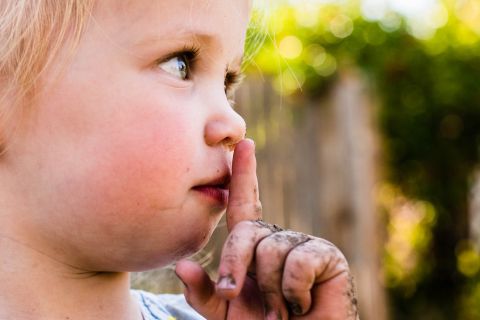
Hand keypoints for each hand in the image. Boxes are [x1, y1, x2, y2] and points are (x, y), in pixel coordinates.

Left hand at [175, 139, 358, 318]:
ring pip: (271, 249)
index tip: (244, 144)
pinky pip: (298, 260)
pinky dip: (294, 292)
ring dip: (270, 292)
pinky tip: (302, 304)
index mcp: (253, 247)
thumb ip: (203, 291)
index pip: (245, 203)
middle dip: (236, 265)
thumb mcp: (224, 313)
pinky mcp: (326, 255)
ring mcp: (302, 245)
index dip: (244, 174)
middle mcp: (277, 239)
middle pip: (247, 230)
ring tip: (281, 310)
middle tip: (239, 300)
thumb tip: (180, 266)